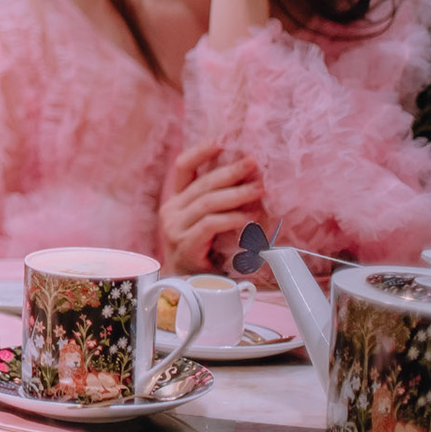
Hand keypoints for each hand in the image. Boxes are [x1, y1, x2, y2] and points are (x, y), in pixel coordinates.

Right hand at [159, 142, 265, 272]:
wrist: (186, 289)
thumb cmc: (203, 255)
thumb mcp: (207, 225)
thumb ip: (219, 206)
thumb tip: (251, 183)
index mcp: (176, 202)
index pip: (182, 168)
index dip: (200, 152)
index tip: (222, 142)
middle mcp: (171, 211)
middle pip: (202, 184)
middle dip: (231, 172)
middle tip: (254, 165)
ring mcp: (175, 229)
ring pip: (207, 202)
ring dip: (237, 194)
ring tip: (259, 190)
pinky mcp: (185, 245)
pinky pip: (209, 225)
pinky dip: (230, 219)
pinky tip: (247, 218)